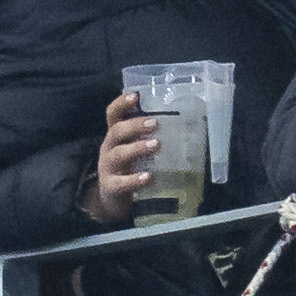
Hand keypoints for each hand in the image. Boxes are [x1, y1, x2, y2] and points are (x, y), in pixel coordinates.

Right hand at [88, 89, 160, 220]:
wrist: (114, 199)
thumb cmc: (132, 167)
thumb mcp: (137, 148)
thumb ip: (152, 136)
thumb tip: (188, 120)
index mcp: (116, 135)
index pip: (113, 114)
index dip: (121, 104)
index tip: (135, 96)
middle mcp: (109, 148)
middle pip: (116, 131)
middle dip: (135, 125)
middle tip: (156, 123)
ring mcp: (107, 168)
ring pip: (117, 154)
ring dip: (137, 148)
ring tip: (156, 145)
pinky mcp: (110, 187)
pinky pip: (120, 183)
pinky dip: (134, 179)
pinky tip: (148, 177)